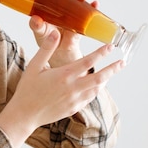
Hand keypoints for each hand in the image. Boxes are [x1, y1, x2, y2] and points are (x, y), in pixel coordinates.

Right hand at [0, 30, 123, 147]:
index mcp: (63, 75)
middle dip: (113, 68)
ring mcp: (74, 100)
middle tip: (123, 61)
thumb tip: (55, 33)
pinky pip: (90, 98)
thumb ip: (46, 49)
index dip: (101, 53)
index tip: (111, 46)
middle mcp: (72, 88)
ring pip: (97, 89)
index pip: (88, 62)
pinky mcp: (73, 108)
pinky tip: (96, 86)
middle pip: (99, 77)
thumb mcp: (34, 66)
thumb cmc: (27, 89)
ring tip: (112, 72)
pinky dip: (96, 90)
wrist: (24, 114)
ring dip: (106, 80)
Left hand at [29, 0, 98, 66]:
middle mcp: (59, 6)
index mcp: (45, 6)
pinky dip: (92, 8)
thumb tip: (35, 19)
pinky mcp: (81, 23)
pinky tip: (94, 4)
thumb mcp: (40, 33)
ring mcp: (71, 13)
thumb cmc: (47, 41)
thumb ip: (37, 27)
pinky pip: (88, 14)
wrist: (59, 55)